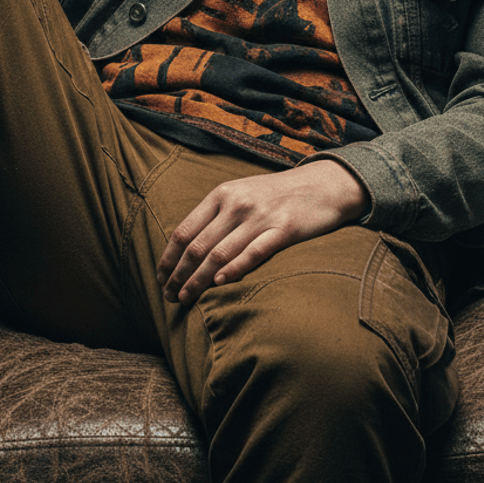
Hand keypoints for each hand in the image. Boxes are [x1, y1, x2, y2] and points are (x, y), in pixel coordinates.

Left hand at [157, 160, 368, 305]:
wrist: (323, 184)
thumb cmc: (277, 194)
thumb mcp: (241, 193)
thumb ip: (216, 214)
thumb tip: (187, 246)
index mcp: (221, 194)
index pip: (184, 230)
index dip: (168, 258)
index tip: (160, 278)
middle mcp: (237, 204)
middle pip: (198, 246)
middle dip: (179, 275)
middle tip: (169, 296)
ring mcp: (261, 217)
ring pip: (220, 254)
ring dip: (198, 280)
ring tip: (186, 298)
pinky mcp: (285, 230)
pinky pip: (254, 253)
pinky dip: (235, 269)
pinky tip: (220, 283)